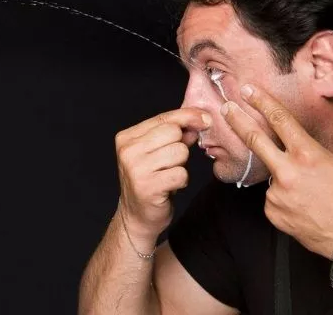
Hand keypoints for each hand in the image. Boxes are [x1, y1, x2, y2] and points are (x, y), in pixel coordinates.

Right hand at [115, 108, 211, 238]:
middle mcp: (128, 151)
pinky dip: (181, 181)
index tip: (206, 118)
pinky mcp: (147, 187)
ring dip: (180, 166)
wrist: (137, 216)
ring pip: (179, 152)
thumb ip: (173, 135)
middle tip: (169, 163)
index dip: (188, 116)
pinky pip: (181, 173)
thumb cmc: (149, 182)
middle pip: (173, 133)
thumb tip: (197, 120)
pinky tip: (169, 186)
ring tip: (167, 175)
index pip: (163, 118)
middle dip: (180, 147)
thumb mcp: (156, 153)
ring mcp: (136, 169)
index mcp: (127, 138)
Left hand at [221, 84, 332, 257]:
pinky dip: (285, 192)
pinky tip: (306, 200)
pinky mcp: (273, 214)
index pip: (279, 121)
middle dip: (237, 121)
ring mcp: (277, 196)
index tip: (247, 90)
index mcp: (309, 157)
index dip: (261, 102)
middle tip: (226, 108)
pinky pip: (273, 196)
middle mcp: (288, 175)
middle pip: (254, 141)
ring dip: (283, 171)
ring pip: (273, 173)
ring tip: (313, 186)